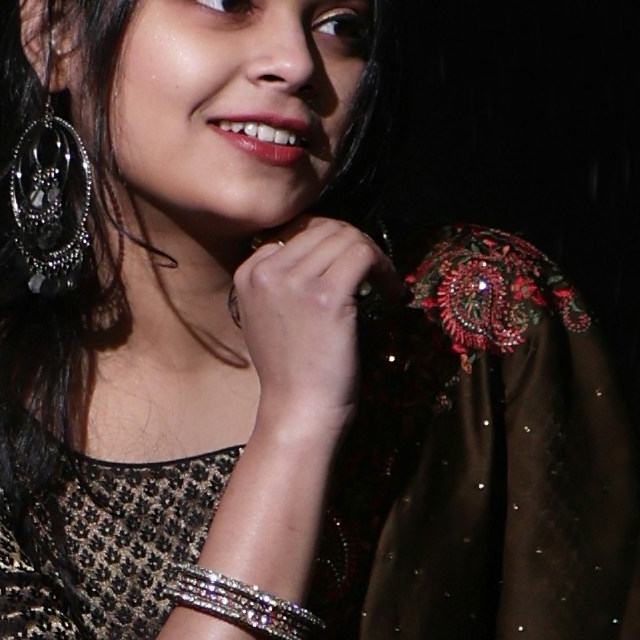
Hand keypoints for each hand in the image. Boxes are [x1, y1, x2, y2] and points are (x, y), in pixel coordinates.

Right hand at [229, 217, 396, 439]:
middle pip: (324, 229)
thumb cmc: (291, 371)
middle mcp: (266, 271)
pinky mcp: (327, 297)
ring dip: (374, 256)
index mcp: (248, 272)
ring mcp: (295, 282)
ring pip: (347, 237)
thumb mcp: (269, 316)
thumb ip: (285, 279)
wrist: (298, 410)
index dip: (330, 243)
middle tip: (373, 273)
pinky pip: (364, 256)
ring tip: (383, 284)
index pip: (297, 231)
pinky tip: (390, 294)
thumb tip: (329, 246)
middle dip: (355, 245)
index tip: (347, 268)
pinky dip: (385, 270)